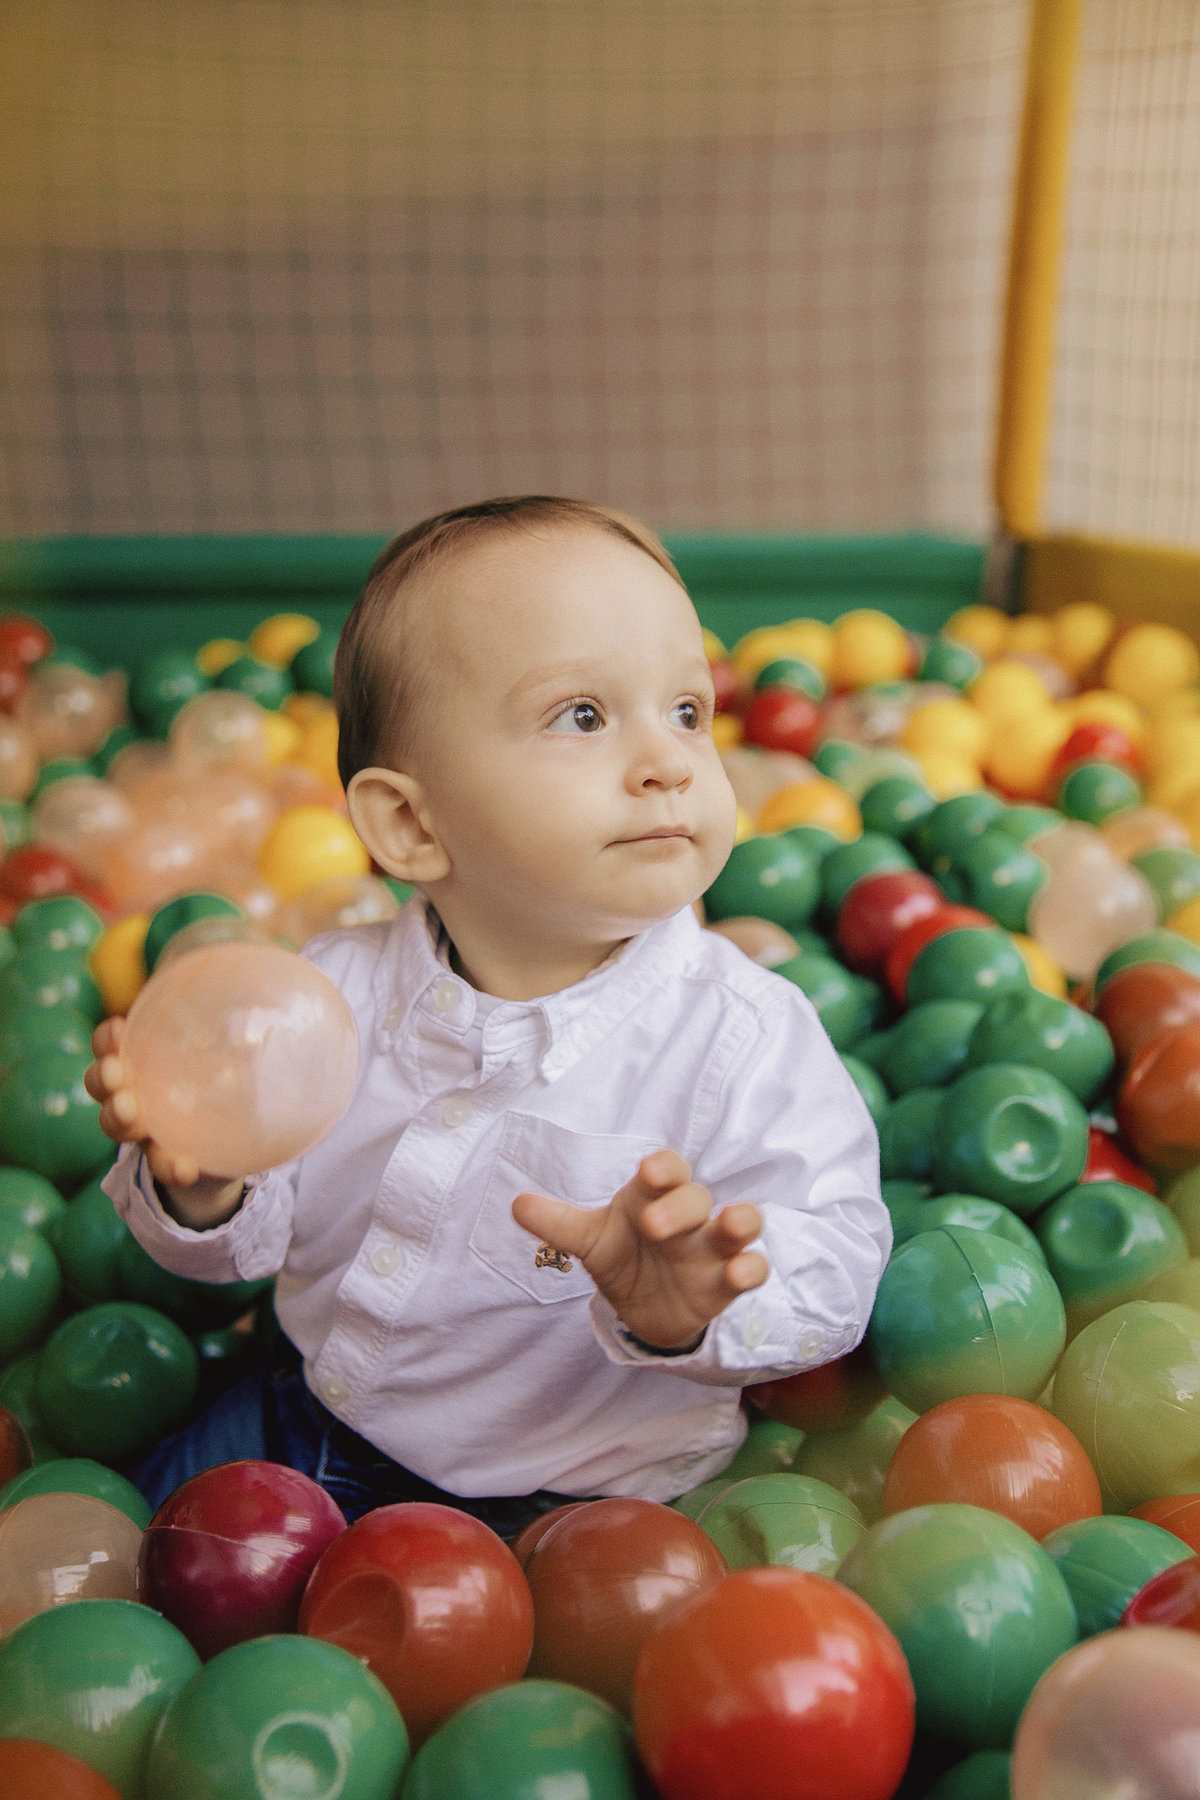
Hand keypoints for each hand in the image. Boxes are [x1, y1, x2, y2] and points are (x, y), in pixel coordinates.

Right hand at [84, 1018, 244, 1227]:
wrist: (241, 1140)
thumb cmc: (233, 1072)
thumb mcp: (237, 1035)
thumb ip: (240, 1000)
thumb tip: (270, 959)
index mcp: (146, 1059)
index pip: (113, 1045)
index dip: (107, 1039)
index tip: (118, 1028)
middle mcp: (139, 1094)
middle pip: (103, 1086)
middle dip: (102, 1079)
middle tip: (116, 1074)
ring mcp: (151, 1131)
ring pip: (118, 1127)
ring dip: (118, 1120)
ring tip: (132, 1114)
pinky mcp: (173, 1164)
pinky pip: (164, 1170)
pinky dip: (170, 1168)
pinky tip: (185, 1167)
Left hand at [511, 1148, 767, 1349]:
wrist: (643, 1308)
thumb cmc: (621, 1256)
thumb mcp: (589, 1240)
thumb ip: (558, 1223)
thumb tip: (516, 1204)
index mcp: (653, 1196)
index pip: (666, 1169)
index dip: (662, 1168)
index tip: (648, 1172)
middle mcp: (687, 1216)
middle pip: (696, 1197)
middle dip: (680, 1207)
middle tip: (653, 1226)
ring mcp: (712, 1248)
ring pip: (740, 1223)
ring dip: (740, 1221)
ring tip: (730, 1225)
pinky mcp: (726, 1283)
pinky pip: (753, 1269)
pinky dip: (751, 1269)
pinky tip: (738, 1274)